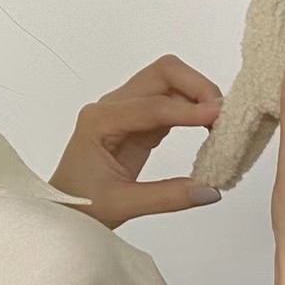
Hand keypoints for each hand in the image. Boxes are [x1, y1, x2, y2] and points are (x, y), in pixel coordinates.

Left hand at [49, 55, 224, 228]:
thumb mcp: (123, 205)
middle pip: (161, 74)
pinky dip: (191, 110)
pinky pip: (169, 104)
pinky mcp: (138, 122)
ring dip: (197, 95)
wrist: (62, 210)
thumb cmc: (81, 206)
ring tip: (220, 123)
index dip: (187, 110)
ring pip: (168, 83)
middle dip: (196, 86)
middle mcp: (111, 106)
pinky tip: (207, 128)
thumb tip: (211, 190)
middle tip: (221, 115)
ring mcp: (125, 110)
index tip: (218, 118)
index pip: (151, 105)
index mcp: (100, 121)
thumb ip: (168, 197)